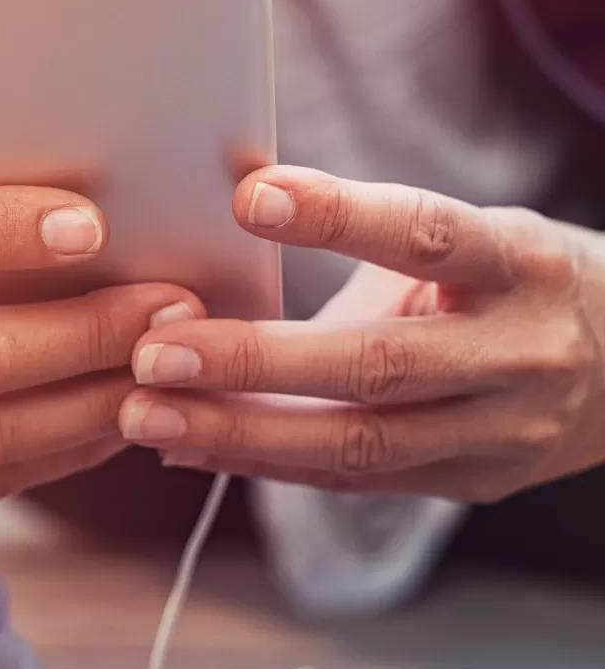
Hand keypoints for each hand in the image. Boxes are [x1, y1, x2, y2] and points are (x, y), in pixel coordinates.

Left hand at [118, 166, 604, 502]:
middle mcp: (519, 353)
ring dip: (241, 434)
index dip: (339, 217)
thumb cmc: (520, 281)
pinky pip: (358, 479)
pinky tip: (193, 449)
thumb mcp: (473, 236)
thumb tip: (233, 187)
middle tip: (154, 354)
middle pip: (378, 365)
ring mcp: (503, 432)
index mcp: (521, 264)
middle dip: (256, 362)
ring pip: (359, 444)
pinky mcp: (476, 482)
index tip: (248, 196)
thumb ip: (369, 230)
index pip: (428, 235)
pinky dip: (271, 463)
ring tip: (147, 417)